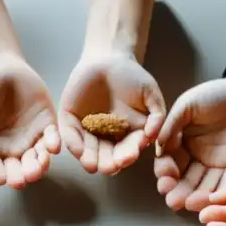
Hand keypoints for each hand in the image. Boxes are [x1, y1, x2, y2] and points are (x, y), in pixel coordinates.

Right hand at [0, 53, 60, 188]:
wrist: (2, 67)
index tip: (0, 179)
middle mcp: (12, 150)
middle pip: (18, 169)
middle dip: (21, 176)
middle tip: (22, 180)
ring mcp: (31, 140)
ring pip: (37, 159)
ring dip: (39, 166)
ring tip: (38, 169)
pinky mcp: (48, 127)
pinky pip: (52, 139)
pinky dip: (53, 144)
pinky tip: (52, 148)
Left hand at [59, 53, 165, 174]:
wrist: (109, 59)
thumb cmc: (133, 77)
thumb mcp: (151, 94)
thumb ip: (156, 115)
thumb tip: (153, 136)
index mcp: (127, 135)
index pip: (127, 150)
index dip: (127, 155)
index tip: (128, 158)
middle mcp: (107, 138)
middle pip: (107, 155)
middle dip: (108, 163)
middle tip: (109, 167)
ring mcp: (87, 130)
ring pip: (88, 150)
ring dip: (90, 159)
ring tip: (92, 165)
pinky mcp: (70, 121)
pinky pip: (70, 135)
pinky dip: (73, 143)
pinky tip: (77, 151)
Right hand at [154, 69, 225, 211]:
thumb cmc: (216, 94)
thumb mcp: (187, 105)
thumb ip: (172, 125)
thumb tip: (158, 147)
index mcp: (182, 145)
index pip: (170, 164)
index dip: (166, 173)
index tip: (164, 179)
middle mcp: (198, 159)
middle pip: (186, 181)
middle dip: (179, 192)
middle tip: (174, 201)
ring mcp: (218, 166)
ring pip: (206, 188)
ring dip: (198, 199)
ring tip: (191, 205)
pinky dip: (222, 196)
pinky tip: (213, 202)